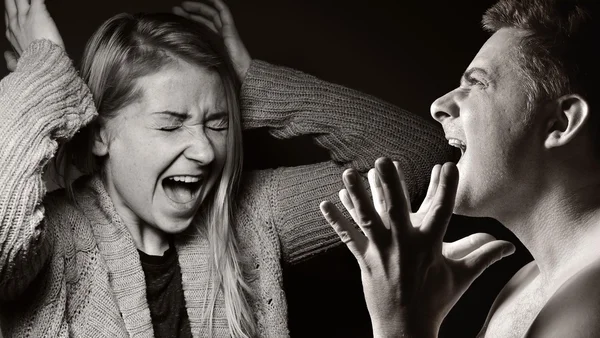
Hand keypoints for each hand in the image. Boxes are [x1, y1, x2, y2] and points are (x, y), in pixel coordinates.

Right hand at [4, 0, 63, 70]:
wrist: (41, 65)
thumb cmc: (34, 65)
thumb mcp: (18, 64)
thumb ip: (11, 59)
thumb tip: (7, 56)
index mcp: (12, 34)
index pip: (9, 17)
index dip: (11, 9)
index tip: (12, 5)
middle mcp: (16, 24)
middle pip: (11, 4)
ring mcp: (26, 17)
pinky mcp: (38, 13)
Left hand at [173, 0, 250, 80]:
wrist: (241, 74)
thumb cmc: (225, 73)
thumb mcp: (206, 62)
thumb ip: (197, 55)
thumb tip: (179, 52)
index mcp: (215, 41)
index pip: (201, 25)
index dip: (190, 19)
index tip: (177, 16)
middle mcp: (220, 34)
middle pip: (204, 18)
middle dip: (190, 12)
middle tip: (176, 9)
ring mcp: (226, 31)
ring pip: (211, 14)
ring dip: (198, 7)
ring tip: (184, 5)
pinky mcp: (230, 29)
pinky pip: (225, 13)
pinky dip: (218, 4)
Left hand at [320, 158, 514, 337]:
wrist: (405, 329)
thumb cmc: (436, 301)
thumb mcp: (462, 278)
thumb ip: (484, 257)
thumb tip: (511, 246)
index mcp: (429, 246)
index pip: (441, 212)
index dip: (446, 189)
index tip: (448, 165)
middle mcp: (403, 245)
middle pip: (396, 209)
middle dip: (389, 184)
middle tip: (383, 161)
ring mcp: (381, 252)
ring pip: (367, 218)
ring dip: (356, 195)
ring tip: (348, 172)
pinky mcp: (365, 260)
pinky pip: (348, 237)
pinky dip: (336, 220)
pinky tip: (325, 203)